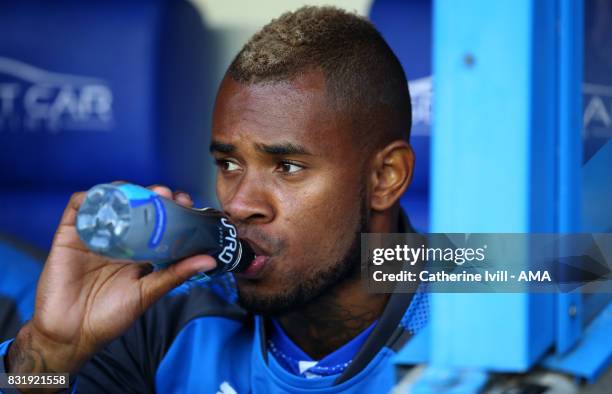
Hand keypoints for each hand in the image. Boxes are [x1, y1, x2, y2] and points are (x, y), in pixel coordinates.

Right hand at [7, 185, 215, 376]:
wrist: (72, 334)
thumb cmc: (110, 317)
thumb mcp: (148, 292)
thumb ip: (175, 274)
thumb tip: (209, 261)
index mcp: (139, 251)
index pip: (159, 222)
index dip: (173, 209)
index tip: (187, 202)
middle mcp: (118, 239)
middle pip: (137, 206)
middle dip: (155, 196)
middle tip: (168, 195)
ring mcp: (94, 234)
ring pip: (111, 201)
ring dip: (128, 190)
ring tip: (143, 193)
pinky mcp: (69, 234)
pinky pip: (79, 206)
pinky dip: (92, 196)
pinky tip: (109, 197)